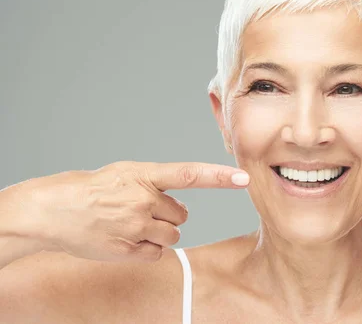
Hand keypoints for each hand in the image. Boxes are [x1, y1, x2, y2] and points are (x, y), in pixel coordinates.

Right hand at [2, 161, 249, 261]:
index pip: (190, 174)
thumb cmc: (91, 189)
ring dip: (159, 233)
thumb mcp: (124, 174)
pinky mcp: (128, 248)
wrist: (53, 210)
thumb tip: (181, 206)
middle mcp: (143, 199)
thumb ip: (155, 185)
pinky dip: (147, 249)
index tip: (243, 178)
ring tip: (131, 225)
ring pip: (172, 235)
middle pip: (181, 215)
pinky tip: (126, 239)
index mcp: (143, 175)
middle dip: (168, 215)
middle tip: (141, 211)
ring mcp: (135, 225)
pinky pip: (156, 253)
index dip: (219, 176)